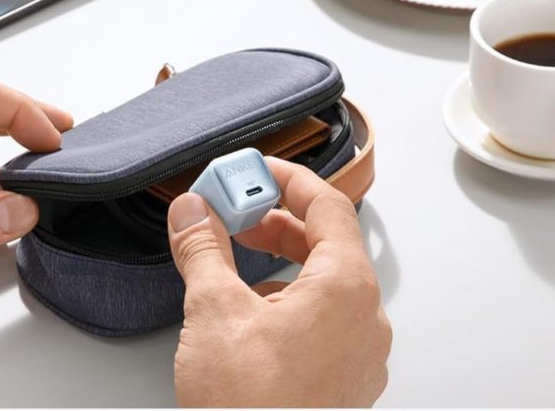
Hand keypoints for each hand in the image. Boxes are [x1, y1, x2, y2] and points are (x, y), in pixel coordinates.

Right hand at [167, 157, 391, 406]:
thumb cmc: (251, 406)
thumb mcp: (214, 311)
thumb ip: (204, 249)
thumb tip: (193, 212)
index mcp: (345, 289)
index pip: (328, 206)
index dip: (289, 180)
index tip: (258, 170)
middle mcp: (365, 319)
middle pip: (327, 244)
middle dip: (278, 222)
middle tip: (238, 211)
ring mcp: (358, 353)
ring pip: (325, 284)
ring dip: (282, 263)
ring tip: (238, 262)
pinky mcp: (343, 378)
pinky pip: (325, 320)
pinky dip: (291, 301)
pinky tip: (254, 312)